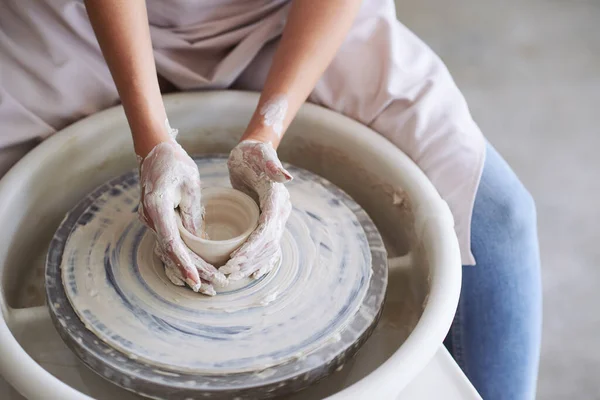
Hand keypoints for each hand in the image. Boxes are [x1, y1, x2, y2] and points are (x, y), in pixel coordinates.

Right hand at [138, 139, 226, 294]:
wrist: (155, 150)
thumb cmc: (175, 163)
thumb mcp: (191, 185)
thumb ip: (193, 213)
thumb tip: (200, 240)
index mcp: (157, 208)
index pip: (172, 243)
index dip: (185, 264)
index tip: (197, 280)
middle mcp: (150, 218)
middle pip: (171, 252)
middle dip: (192, 272)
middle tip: (212, 287)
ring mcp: (151, 220)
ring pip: (170, 251)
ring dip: (188, 267)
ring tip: (208, 284)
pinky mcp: (157, 220)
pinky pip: (170, 243)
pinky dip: (183, 257)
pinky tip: (197, 269)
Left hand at [220, 140, 292, 279]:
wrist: (253, 152)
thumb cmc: (252, 152)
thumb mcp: (260, 154)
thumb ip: (272, 164)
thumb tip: (287, 177)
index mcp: (277, 199)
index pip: (267, 230)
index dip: (252, 247)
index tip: (234, 259)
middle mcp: (280, 211)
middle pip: (268, 244)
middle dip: (249, 261)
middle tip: (228, 272)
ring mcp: (275, 218)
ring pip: (267, 249)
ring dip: (251, 264)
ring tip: (231, 275)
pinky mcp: (267, 221)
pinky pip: (266, 246)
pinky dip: (259, 261)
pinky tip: (249, 273)